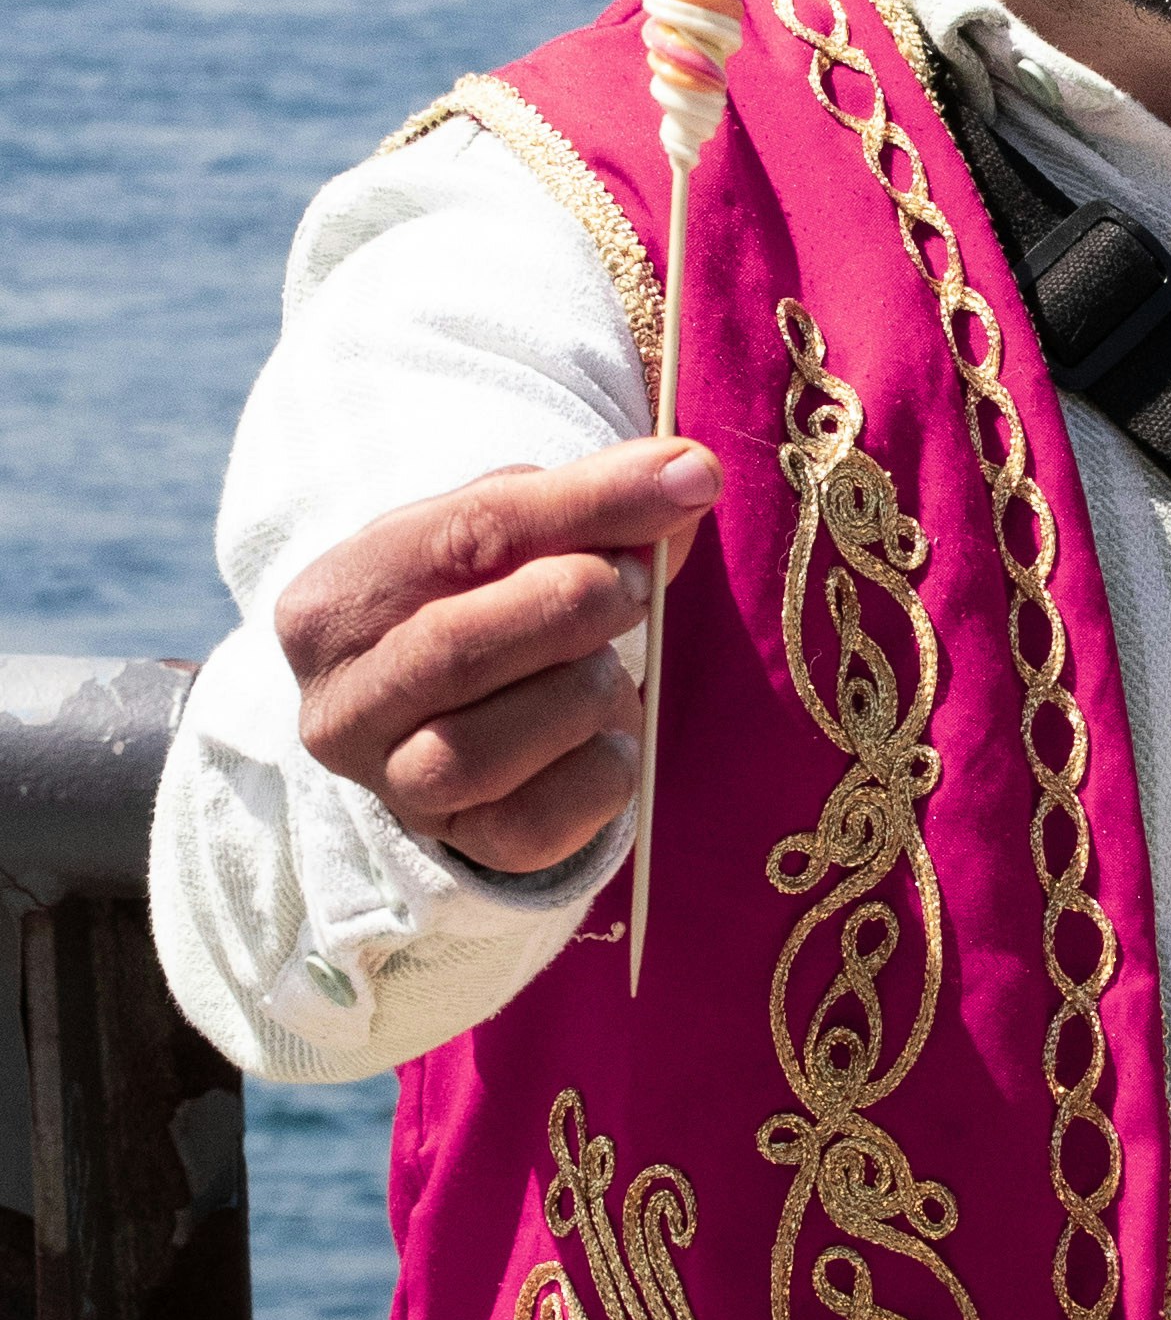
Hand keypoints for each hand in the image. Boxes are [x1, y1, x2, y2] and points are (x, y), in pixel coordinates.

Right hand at [276, 442, 720, 875]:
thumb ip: (593, 503)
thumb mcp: (519, 536)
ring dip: (581, 694)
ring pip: (482, 750)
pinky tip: (613, 735)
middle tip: (634, 584)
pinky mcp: (460, 845)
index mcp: (331, 602)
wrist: (466, 712)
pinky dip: (601, 772)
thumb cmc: (487, 602)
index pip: (461, 537)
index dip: (585, 507)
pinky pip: (537, 823)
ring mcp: (391, 787)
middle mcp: (338, 705)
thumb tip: (690, 474)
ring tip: (607, 666)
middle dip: (570, 607)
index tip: (681, 483)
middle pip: (457, 650)